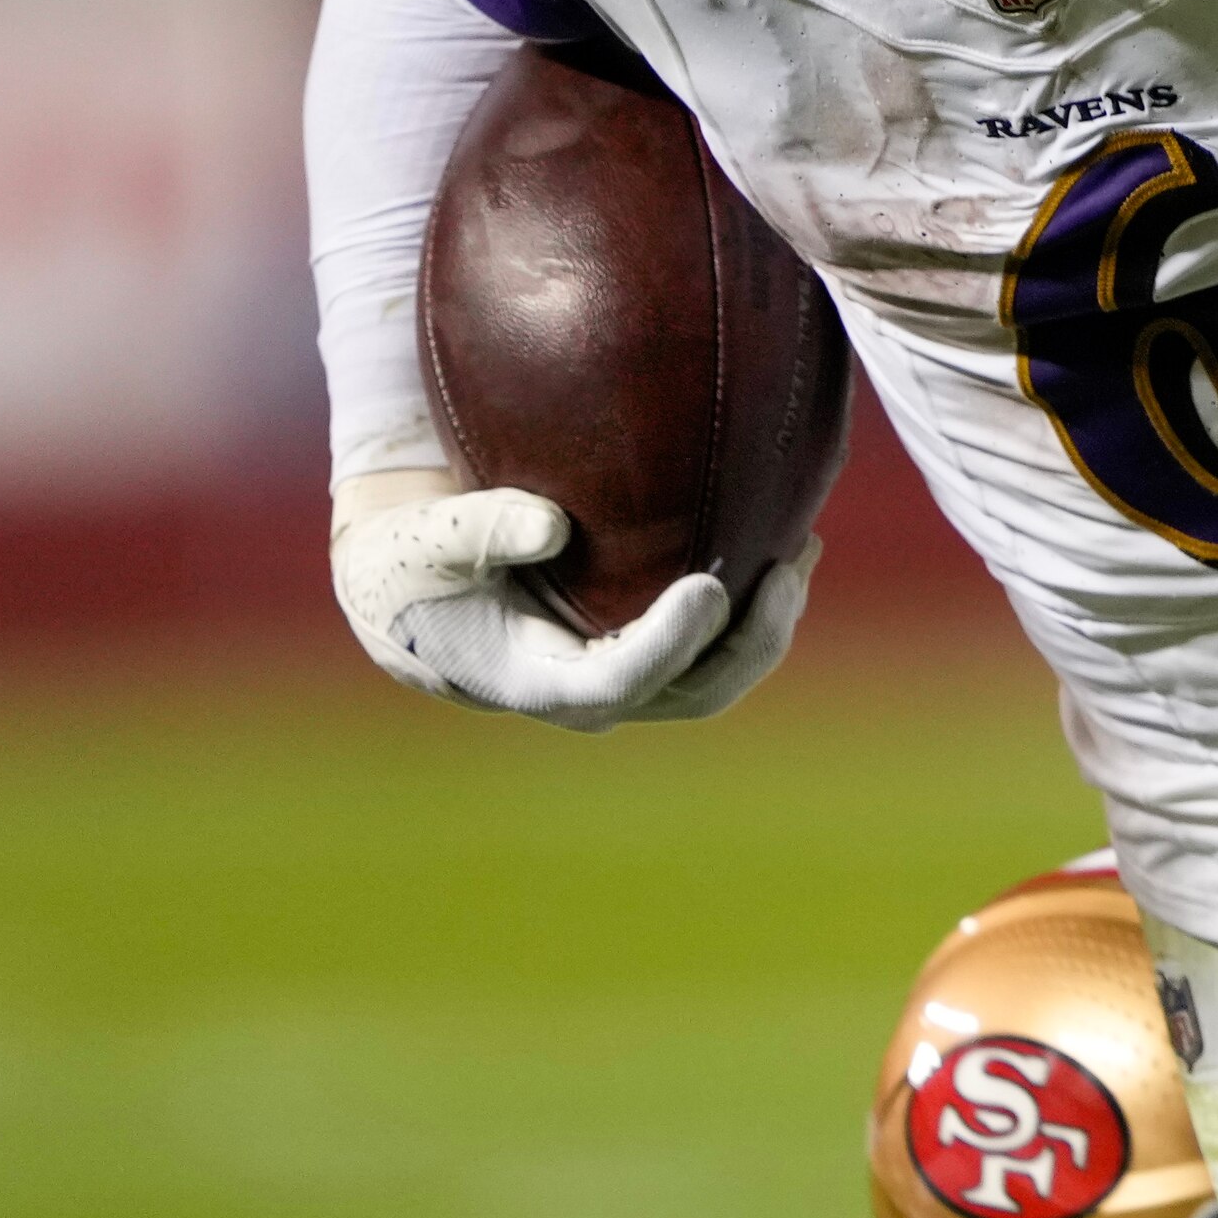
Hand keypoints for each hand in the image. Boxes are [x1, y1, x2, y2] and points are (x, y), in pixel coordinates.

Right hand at [326, 472, 812, 731]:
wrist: (413, 590)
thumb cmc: (415, 561)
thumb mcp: (425, 541)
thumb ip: (481, 530)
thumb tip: (553, 525)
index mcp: (534, 680)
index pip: (619, 682)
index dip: (670, 643)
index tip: (710, 585)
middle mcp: (590, 693)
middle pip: (694, 691)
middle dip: (750, 639)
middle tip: (788, 568)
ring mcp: (625, 677)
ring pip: (716, 676)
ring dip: (769, 624)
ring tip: (804, 552)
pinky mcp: (645, 648)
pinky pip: (716, 645)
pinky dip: (755, 604)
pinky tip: (788, 547)